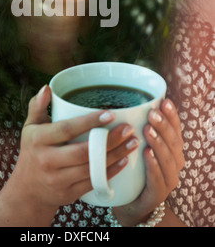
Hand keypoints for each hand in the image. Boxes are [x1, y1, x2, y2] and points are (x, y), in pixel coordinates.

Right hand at [12, 85, 139, 215]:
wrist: (27, 190)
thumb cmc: (32, 151)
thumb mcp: (30, 127)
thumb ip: (37, 106)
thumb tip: (46, 87)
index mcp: (38, 140)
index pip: (67, 129)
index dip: (89, 122)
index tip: (110, 113)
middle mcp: (47, 160)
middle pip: (83, 151)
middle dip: (109, 141)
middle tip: (128, 129)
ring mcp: (58, 179)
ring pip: (91, 168)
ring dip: (115, 156)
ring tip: (132, 143)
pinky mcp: (69, 193)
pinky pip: (93, 182)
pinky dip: (111, 172)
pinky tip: (124, 160)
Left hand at [112, 99, 184, 226]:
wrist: (130, 201)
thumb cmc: (134, 167)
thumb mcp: (136, 144)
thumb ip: (137, 126)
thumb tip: (126, 102)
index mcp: (172, 148)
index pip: (176, 129)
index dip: (172, 115)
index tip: (164, 101)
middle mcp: (174, 162)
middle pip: (173, 141)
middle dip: (163, 125)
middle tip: (152, 113)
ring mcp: (168, 179)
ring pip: (168, 159)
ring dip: (158, 143)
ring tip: (148, 129)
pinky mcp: (158, 194)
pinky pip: (158, 179)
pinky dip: (153, 165)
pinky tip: (147, 154)